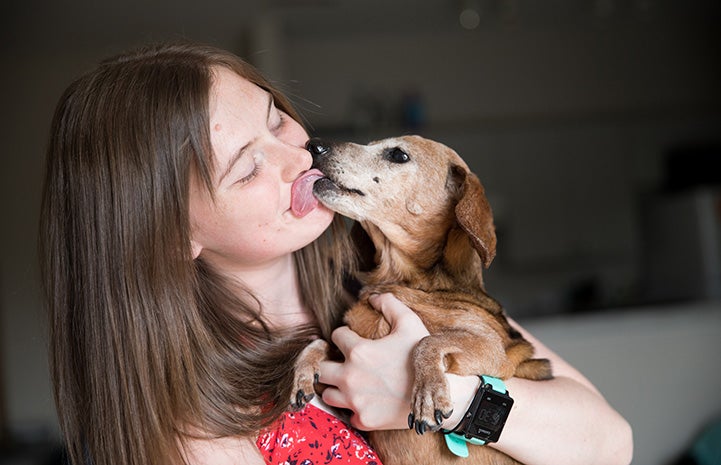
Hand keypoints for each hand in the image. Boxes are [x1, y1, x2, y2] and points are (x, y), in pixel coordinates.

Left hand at [317, 293, 429, 430]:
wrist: (439, 395)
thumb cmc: (423, 358)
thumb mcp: (410, 323)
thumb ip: (390, 304)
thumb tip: (373, 297)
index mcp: (358, 351)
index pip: (336, 336)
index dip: (344, 334)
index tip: (353, 339)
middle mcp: (350, 376)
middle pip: (321, 368)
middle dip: (329, 362)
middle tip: (342, 362)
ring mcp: (355, 401)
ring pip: (327, 393)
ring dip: (335, 387)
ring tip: (348, 382)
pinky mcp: (364, 420)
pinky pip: (347, 414)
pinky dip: (353, 409)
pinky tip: (364, 401)